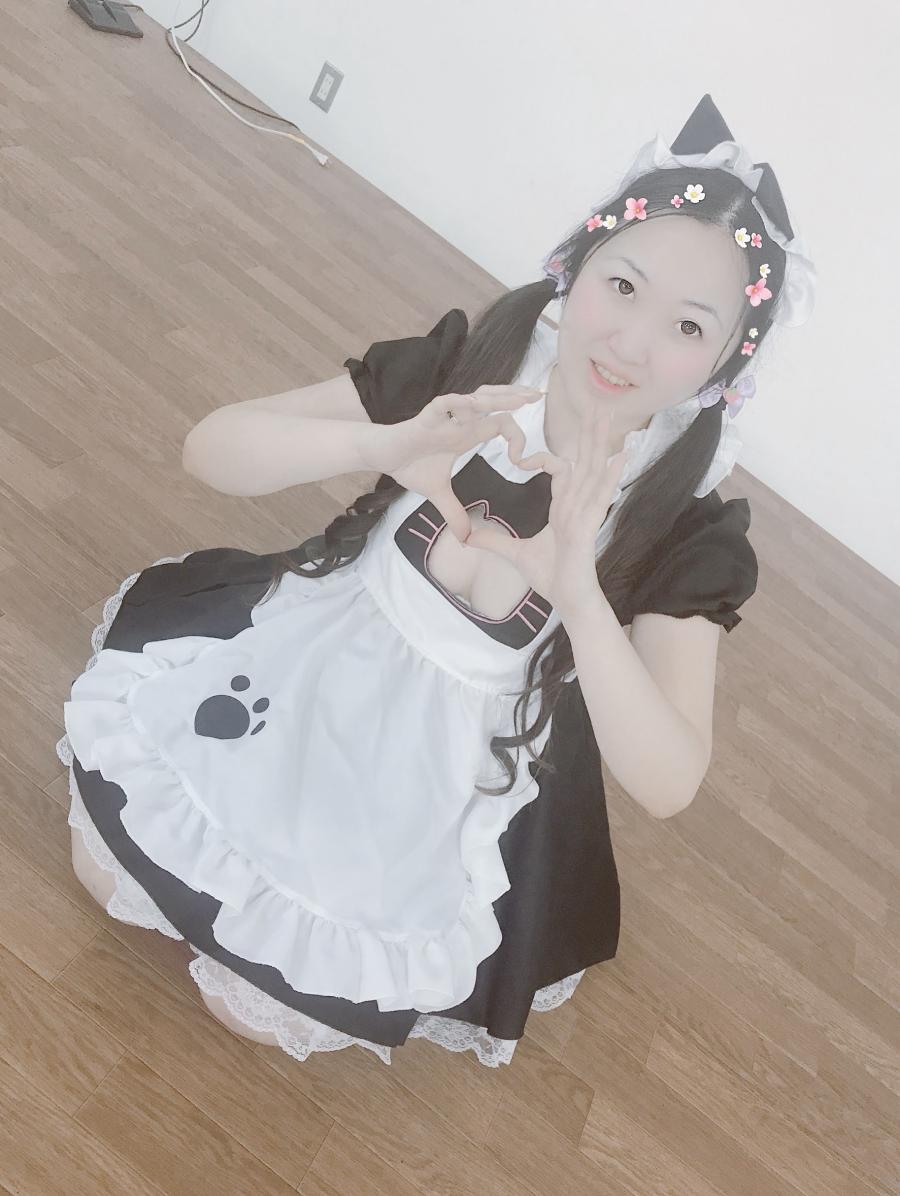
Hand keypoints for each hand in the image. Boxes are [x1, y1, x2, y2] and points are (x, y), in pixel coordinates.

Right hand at [373, 385, 544, 544]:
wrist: (383, 457)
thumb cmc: (410, 466)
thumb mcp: (439, 494)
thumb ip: (454, 513)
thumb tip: (465, 540)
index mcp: (468, 434)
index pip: (501, 425)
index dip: (516, 439)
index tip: (520, 460)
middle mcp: (460, 422)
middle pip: (494, 404)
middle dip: (516, 398)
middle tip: (539, 396)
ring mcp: (445, 418)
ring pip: (476, 399)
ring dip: (498, 397)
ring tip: (519, 397)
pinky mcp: (426, 418)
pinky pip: (445, 404)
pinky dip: (459, 404)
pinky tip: (474, 404)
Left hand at [463, 404, 630, 616]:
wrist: (568, 600)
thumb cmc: (551, 578)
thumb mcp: (514, 553)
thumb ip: (492, 541)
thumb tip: (468, 536)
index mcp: (563, 508)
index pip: (561, 471)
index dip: (547, 458)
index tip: (525, 455)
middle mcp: (578, 505)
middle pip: (584, 461)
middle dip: (588, 433)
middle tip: (595, 404)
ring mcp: (586, 513)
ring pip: (594, 470)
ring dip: (601, 443)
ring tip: (608, 416)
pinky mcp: (590, 525)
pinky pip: (601, 496)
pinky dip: (611, 475)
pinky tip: (620, 454)